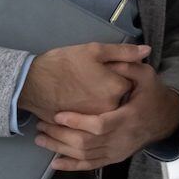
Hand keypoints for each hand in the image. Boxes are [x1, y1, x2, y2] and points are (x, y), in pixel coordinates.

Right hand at [19, 42, 150, 119]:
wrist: (31, 83)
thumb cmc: (64, 63)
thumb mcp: (94, 50)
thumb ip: (123, 52)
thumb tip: (147, 51)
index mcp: (117, 88)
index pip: (131, 82)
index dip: (119, 74)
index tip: (106, 69)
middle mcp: (110, 108)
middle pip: (120, 98)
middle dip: (112, 89)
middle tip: (93, 79)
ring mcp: (96, 120)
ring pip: (107, 110)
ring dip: (101, 101)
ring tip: (85, 88)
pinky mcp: (81, 128)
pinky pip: (93, 120)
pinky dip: (90, 112)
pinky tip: (79, 100)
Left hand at [34, 61, 178, 169]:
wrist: (166, 119)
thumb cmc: (152, 95)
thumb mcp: (147, 76)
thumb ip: (129, 67)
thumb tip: (112, 61)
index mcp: (130, 117)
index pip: (100, 125)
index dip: (78, 122)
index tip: (59, 115)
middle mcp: (123, 138)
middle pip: (87, 142)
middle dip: (61, 135)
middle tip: (42, 125)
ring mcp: (118, 151)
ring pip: (85, 155)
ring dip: (61, 148)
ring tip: (42, 138)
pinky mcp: (115, 158)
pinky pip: (91, 165)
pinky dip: (72, 165)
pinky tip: (55, 162)